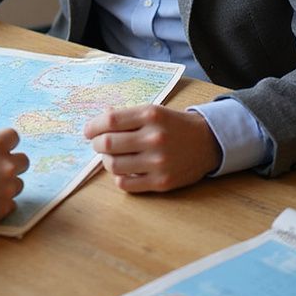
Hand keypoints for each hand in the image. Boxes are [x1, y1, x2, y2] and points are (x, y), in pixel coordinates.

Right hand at [0, 128, 28, 255]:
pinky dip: (1, 205)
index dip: (8, 144)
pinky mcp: (6, 207)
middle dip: (13, 166)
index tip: (3, 150)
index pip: (14, 136)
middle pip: (24, 160)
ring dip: (7, 187)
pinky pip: (11, 204)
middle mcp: (5, 164)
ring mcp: (8, 186)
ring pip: (18, 184)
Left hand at [84, 105, 221, 192]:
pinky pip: (126, 184)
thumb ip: (126, 116)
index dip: (93, 126)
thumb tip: (98, 120)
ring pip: (113, 165)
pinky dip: (118, 177)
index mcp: (150, 115)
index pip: (110, 120)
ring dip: (105, 160)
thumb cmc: (174, 125)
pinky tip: (123, 170)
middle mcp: (154, 138)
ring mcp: (158, 162)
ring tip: (110, 156)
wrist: (207, 142)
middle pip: (108, 143)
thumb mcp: (152, 111)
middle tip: (97, 143)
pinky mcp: (161, 182)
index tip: (88, 131)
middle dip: (96, 143)